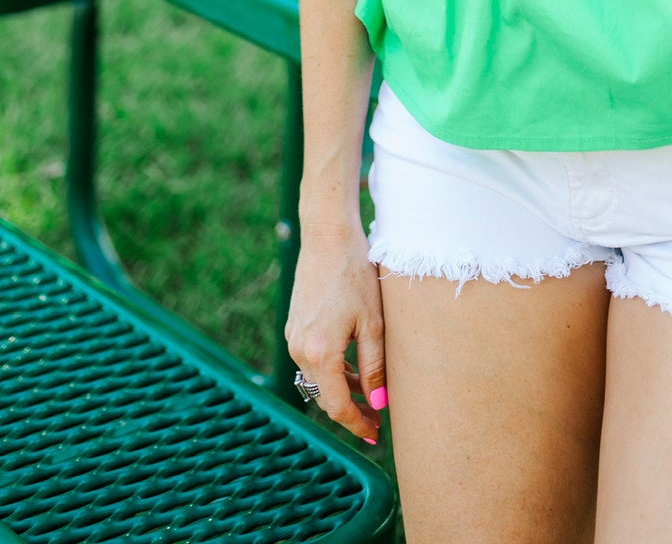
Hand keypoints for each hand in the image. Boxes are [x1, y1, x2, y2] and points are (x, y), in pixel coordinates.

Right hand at [285, 219, 386, 445]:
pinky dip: (331, 369)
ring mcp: (293, 337)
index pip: (336, 405)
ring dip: (341, 388)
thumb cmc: (355, 274)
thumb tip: (378, 402)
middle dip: (350, 408)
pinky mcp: (294, 326)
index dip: (356, 423)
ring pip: (318, 378)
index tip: (374, 435)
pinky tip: (352, 364)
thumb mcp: (373, 322)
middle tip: (376, 418)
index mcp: (320, 353)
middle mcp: (300, 349)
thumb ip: (374, 366)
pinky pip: (312, 360)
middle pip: (325, 395)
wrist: (327, 236)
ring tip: (369, 390)